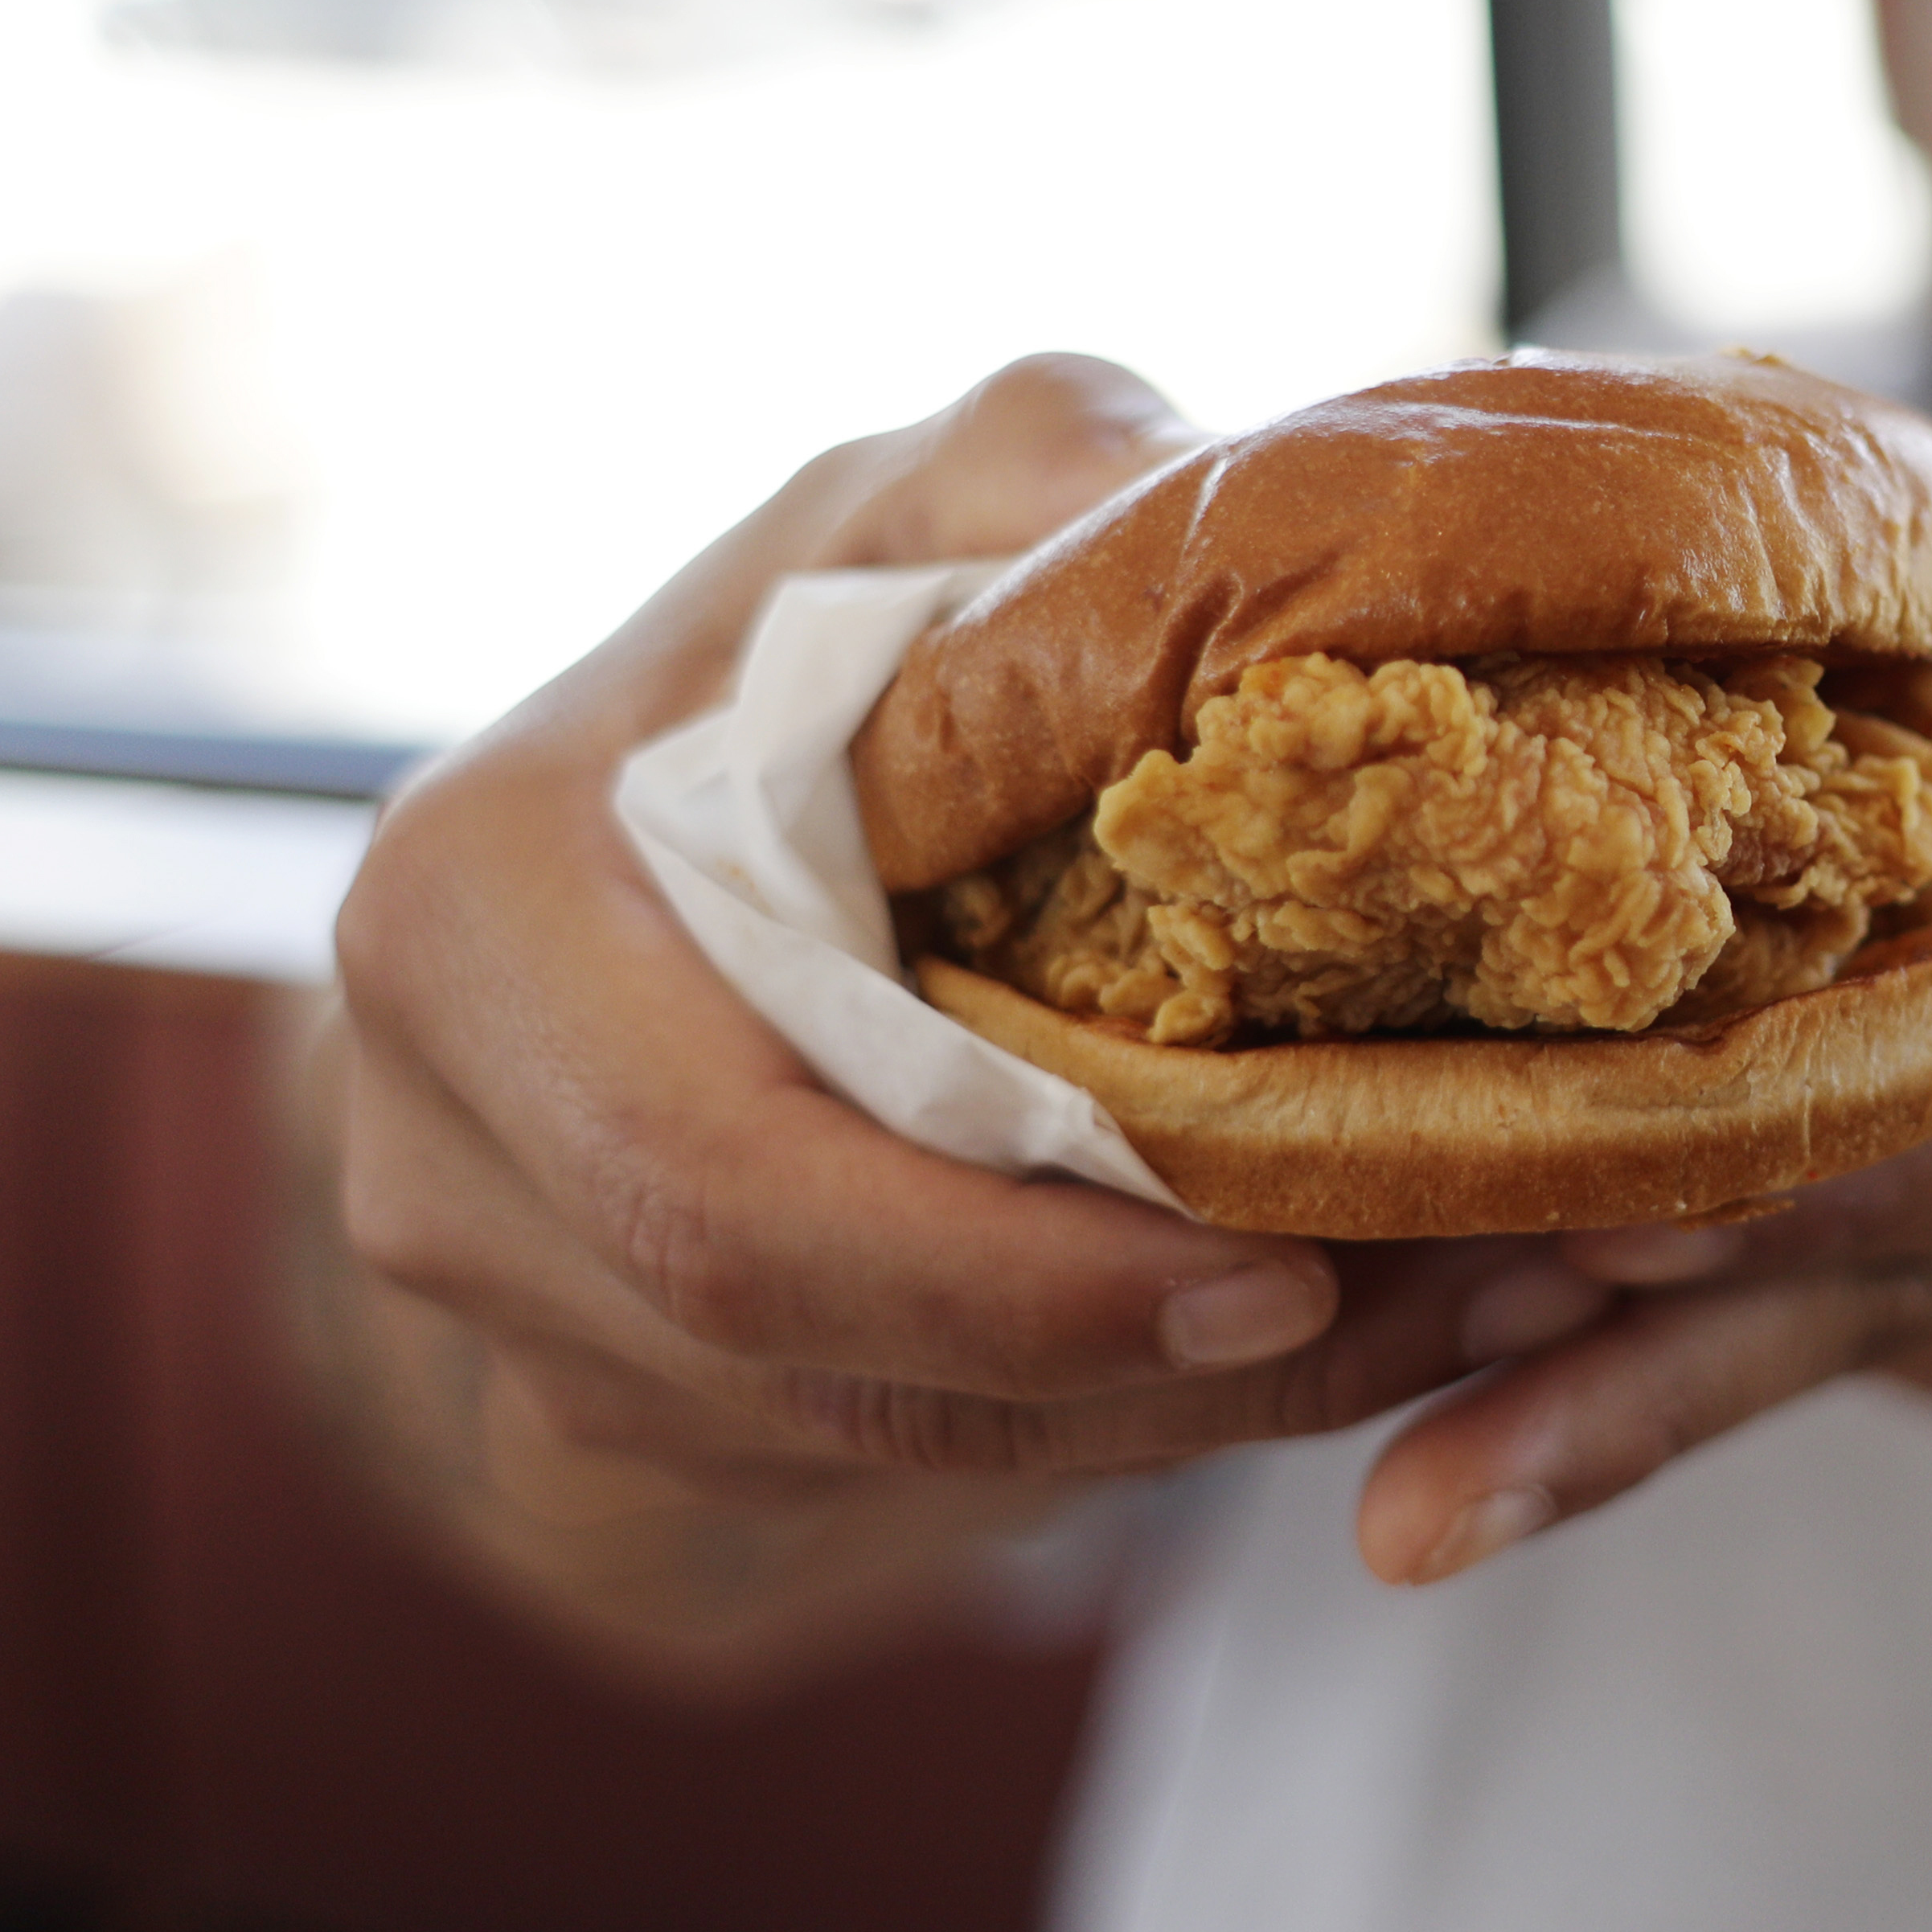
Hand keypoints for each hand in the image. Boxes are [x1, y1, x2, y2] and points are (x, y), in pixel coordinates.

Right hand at [321, 356, 1607, 1662]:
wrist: (689, 781)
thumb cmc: (835, 611)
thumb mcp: (943, 487)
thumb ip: (1065, 478)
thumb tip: (1269, 539)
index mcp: (485, 920)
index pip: (731, 1182)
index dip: (1014, 1265)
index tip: (1289, 1263)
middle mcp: (448, 1143)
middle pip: (821, 1359)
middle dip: (1154, 1367)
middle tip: (1452, 1302)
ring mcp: (525, 1298)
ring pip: (892, 1438)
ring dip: (1196, 1403)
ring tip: (1483, 1305)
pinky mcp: (635, 1393)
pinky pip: (907, 1453)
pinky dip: (1136, 1407)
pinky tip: (1348, 1318)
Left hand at [1350, 542, 1931, 1583]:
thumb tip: (1753, 425)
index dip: (1874, 1144)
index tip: (1662, 1173)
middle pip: (1889, 1261)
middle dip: (1663, 1314)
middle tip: (1451, 1331)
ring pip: (1797, 1356)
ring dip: (1589, 1424)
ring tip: (1407, 1517)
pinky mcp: (1925, 1335)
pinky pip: (1758, 1378)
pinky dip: (1591, 1436)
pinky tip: (1427, 1513)